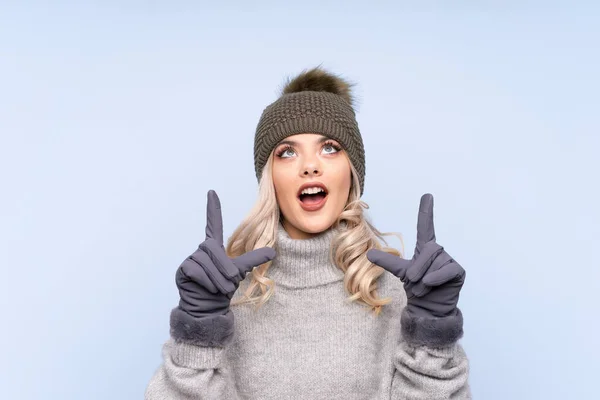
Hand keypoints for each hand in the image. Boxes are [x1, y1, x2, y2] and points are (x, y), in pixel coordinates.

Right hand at [175, 190, 275, 317]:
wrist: (208, 307)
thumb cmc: (222, 288)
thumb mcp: (239, 271)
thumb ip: (252, 260)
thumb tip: (272, 252)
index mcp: (215, 247)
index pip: (214, 224)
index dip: (213, 209)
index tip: (211, 192)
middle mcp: (202, 250)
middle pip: (214, 249)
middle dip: (224, 268)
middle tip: (228, 284)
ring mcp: (191, 258)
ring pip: (206, 262)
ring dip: (217, 279)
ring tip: (218, 289)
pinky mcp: (183, 269)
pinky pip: (197, 271)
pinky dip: (207, 282)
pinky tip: (207, 289)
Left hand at [367, 194, 464, 318]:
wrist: (429, 309)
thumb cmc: (418, 288)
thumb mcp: (400, 272)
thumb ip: (387, 262)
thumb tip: (368, 253)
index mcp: (424, 248)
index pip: (425, 226)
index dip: (426, 211)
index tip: (427, 195)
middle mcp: (438, 251)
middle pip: (427, 249)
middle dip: (417, 267)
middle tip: (412, 281)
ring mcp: (449, 260)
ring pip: (434, 263)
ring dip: (423, 280)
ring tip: (423, 288)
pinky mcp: (458, 271)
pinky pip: (445, 270)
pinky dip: (435, 278)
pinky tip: (431, 285)